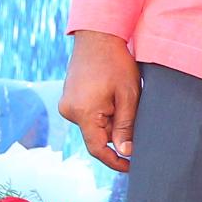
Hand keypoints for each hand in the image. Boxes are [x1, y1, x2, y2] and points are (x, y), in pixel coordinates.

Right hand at [60, 30, 141, 172]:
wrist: (98, 36)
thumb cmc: (115, 63)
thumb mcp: (128, 96)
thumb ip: (126, 126)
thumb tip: (126, 152)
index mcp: (82, 113)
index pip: (98, 149)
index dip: (115, 161)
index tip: (132, 166)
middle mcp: (69, 111)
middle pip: (97, 136)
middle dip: (117, 132)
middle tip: (134, 113)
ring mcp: (67, 104)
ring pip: (94, 125)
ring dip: (111, 120)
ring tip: (122, 97)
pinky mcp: (69, 98)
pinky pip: (88, 115)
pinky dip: (104, 111)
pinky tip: (112, 94)